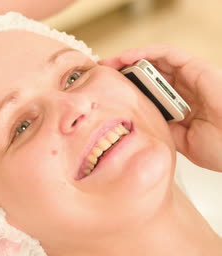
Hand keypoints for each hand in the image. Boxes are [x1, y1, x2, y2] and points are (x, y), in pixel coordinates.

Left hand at [101, 45, 221, 171]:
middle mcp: (184, 90)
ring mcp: (191, 78)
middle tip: (100, 75)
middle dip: (123, 73)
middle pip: (148, 75)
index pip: (149, 92)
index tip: (105, 93)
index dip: (128, 89)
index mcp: (180, 107)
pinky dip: (145, 52)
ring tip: (107, 64)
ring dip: (129, 60)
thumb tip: (139, 124)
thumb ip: (162, 128)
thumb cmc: (220, 148)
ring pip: (155, 61)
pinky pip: (168, 54)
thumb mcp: (179, 141)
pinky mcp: (197, 68)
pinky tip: (126, 58)